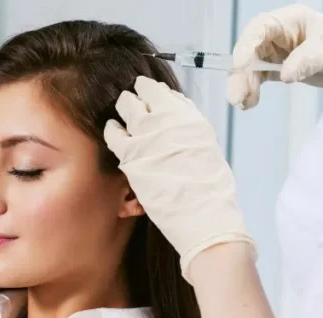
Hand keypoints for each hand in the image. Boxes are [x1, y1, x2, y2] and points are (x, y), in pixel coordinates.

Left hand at [104, 77, 255, 282]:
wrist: (205, 219)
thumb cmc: (210, 193)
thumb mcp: (207, 150)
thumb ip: (188, 131)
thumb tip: (174, 121)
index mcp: (193, 120)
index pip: (167, 93)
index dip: (155, 94)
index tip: (150, 96)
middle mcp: (172, 122)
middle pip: (145, 94)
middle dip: (137, 97)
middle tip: (132, 102)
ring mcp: (150, 137)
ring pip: (127, 106)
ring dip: (124, 108)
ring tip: (122, 113)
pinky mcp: (132, 156)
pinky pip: (113, 133)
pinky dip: (112, 130)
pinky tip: (113, 132)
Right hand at [228, 3, 322, 109]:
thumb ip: (308, 59)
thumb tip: (284, 76)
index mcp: (289, 20)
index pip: (259, 28)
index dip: (246, 45)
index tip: (241, 65)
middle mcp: (278, 35)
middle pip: (249, 51)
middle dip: (240, 73)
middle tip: (237, 96)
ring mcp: (276, 53)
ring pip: (250, 68)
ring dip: (243, 85)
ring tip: (244, 104)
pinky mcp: (278, 69)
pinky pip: (258, 79)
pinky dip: (251, 92)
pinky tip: (250, 104)